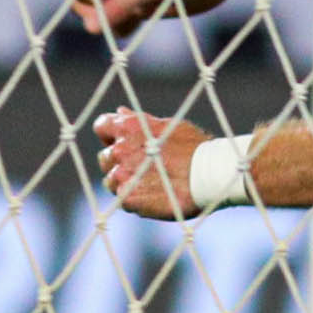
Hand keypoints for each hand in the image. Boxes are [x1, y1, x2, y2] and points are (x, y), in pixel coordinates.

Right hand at [60, 0, 235, 34]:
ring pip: (97, 11)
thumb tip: (91, 27)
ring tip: (132, 19)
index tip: (99, 0)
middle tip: (118, 14)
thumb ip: (119, 6)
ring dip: (107, 22)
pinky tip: (140, 22)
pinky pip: (115, 20)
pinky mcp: (138, 5)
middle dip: (92, 11)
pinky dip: (121, 27)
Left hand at [94, 109, 210, 219]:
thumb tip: (120, 113)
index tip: (122, 142)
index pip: (101, 126)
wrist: (210, 176)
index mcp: (128, 128)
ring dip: (124, 181)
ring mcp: (123, 176)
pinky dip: (133, 198)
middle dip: (119, 161)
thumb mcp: (167, 125)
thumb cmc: (194, 148)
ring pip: (110, 180)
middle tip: (143, 167)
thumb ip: (139, 121)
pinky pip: (122, 199)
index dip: (110, 135)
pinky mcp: (128, 198)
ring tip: (148, 183)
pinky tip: (152, 195)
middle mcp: (121, 150)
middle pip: (105, 157)